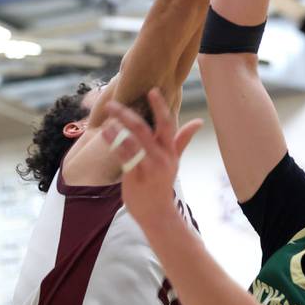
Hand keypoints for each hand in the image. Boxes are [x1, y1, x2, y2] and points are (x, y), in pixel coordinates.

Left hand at [102, 88, 201, 230]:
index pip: (168, 124)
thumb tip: (198, 122)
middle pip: (144, 130)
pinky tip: (105, 133)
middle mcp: (161, 157)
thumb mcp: (175, 161)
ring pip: (131, 143)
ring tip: (107, 117)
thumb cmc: (163, 184)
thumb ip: (183, 140)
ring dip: (117, 128)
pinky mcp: (135, 177)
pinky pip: (123, 157)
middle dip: (127, 115)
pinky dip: (113, 143)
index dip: (160, 107)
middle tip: (113, 103)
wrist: (157, 213)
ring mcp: (148, 168)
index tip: (152, 91)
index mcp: (170, 151)